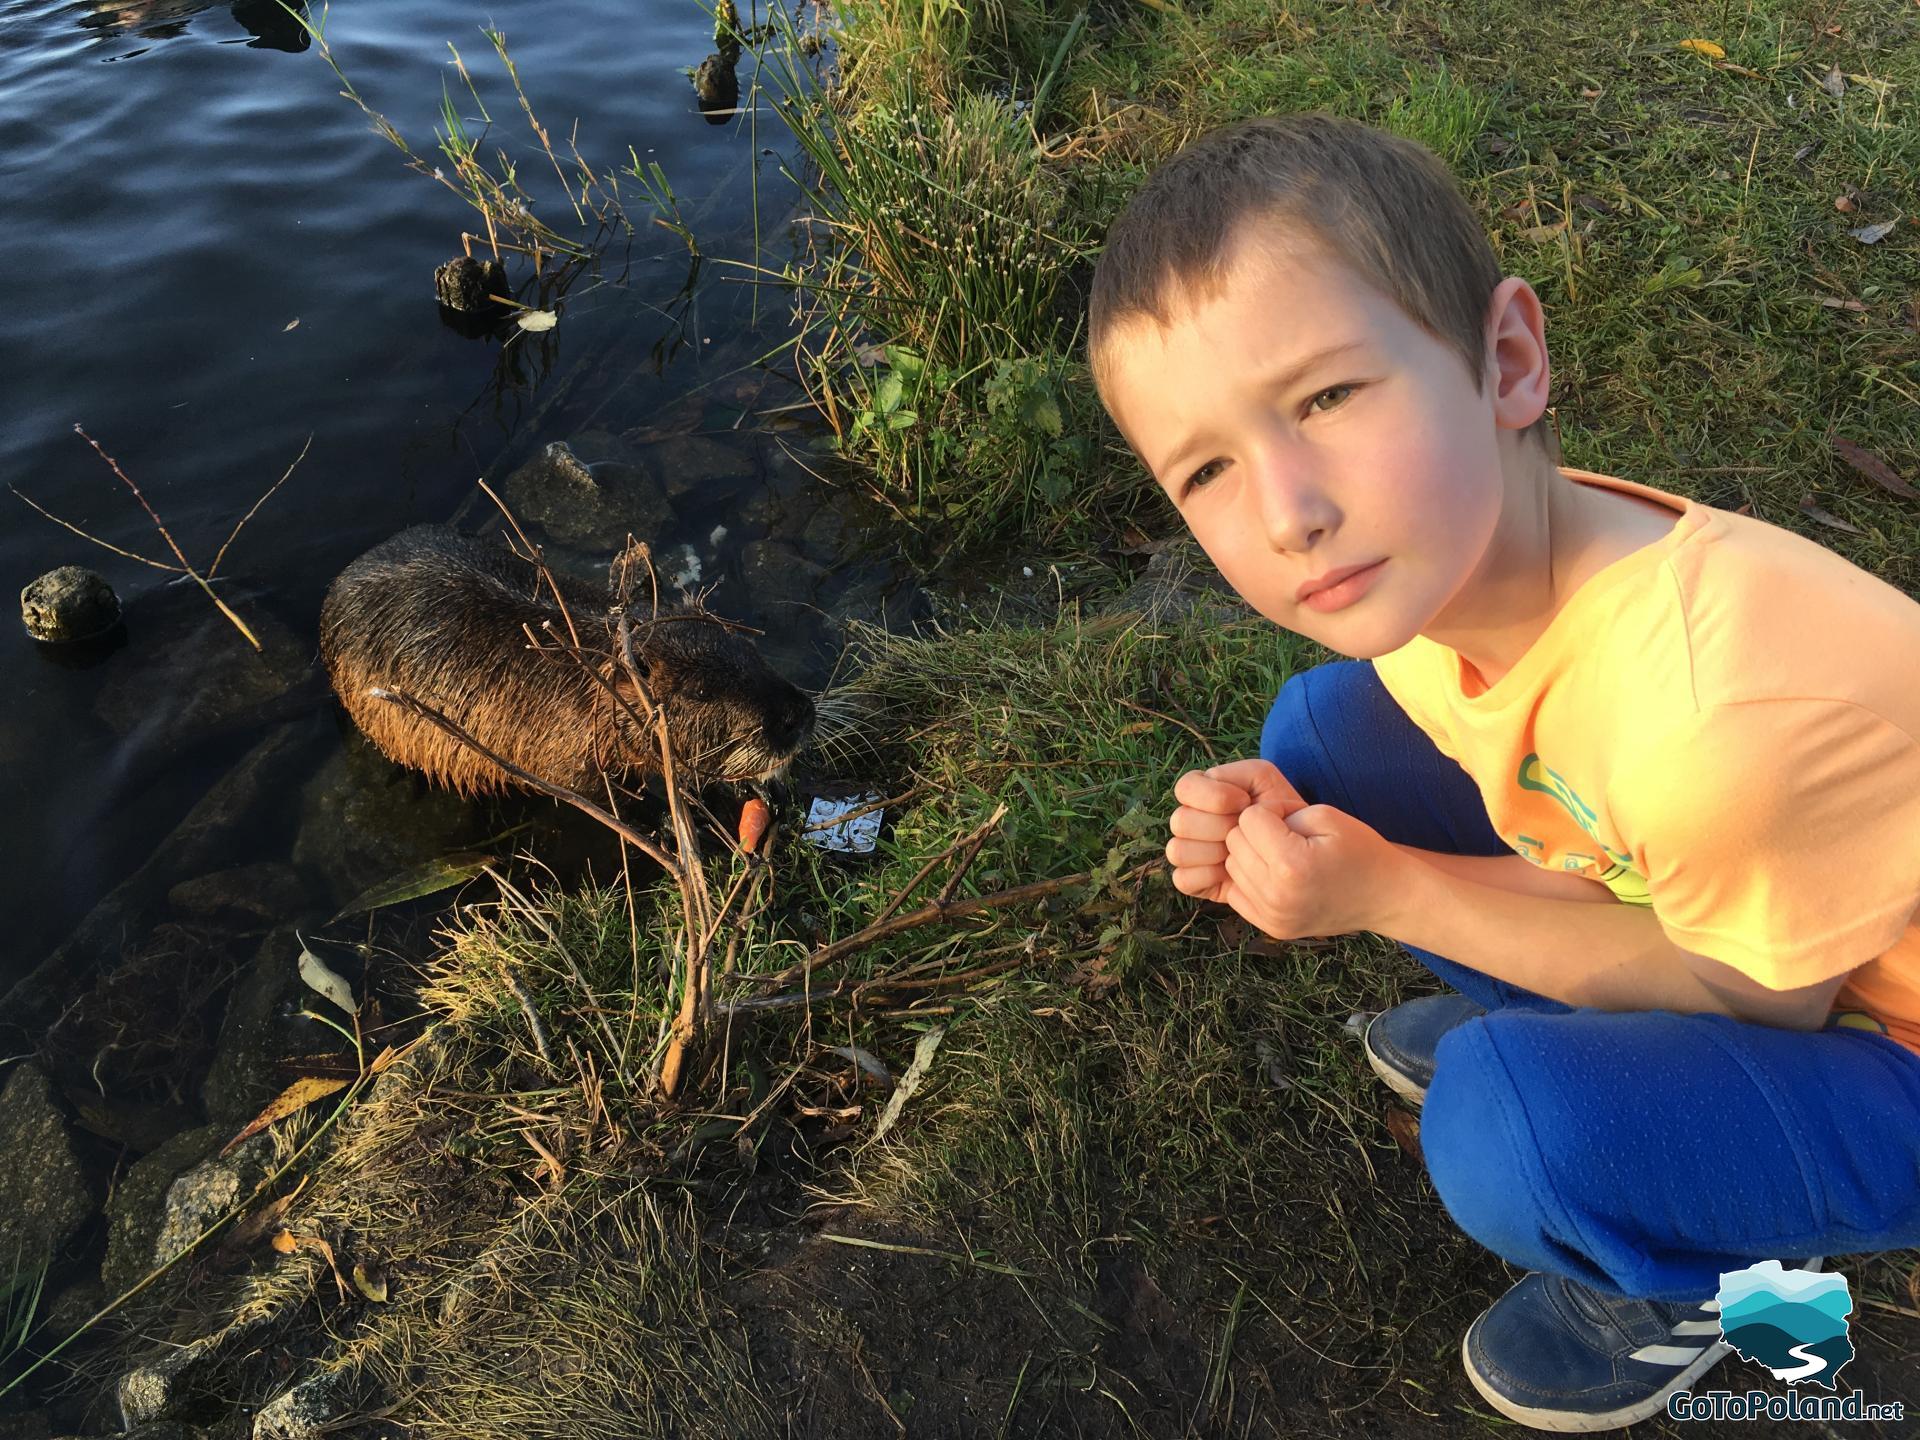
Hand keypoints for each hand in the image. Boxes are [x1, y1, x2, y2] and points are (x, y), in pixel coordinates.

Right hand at [1165, 759, 1305, 901]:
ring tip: (1238, 854)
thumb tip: (1217, 788)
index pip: (1185, 788)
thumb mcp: (1270, 782)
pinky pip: (1183, 879)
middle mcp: (1192, 821)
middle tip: (1247, 833)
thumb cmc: (1285, 814)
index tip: (1246, 803)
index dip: (1214, 796)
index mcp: (1204, 794)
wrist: (1302, 856)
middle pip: (1181, 820)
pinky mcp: (1193, 880)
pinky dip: (1207, 877)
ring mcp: (1190, 852)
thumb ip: (1244, 772)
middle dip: (1218, 826)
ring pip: (1177, 850)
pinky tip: (1230, 875)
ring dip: (1212, 852)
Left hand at [1167, 759, 1405, 939]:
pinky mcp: (1271, 928)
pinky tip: (1278, 877)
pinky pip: (1237, 892)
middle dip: (1256, 832)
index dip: (1270, 811)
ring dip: (1251, 856)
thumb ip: (1282, 812)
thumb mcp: (1327, 816)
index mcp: (1291, 865)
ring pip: (1231, 867)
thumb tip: (1249, 823)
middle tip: (1288, 836)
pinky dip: (1251, 880)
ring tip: (1284, 856)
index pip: (1248, 819)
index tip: (1292, 818)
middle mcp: (1276, 896)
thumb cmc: (1360, 850)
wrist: (1386, 897)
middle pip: (1234, 843)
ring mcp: (1272, 917)